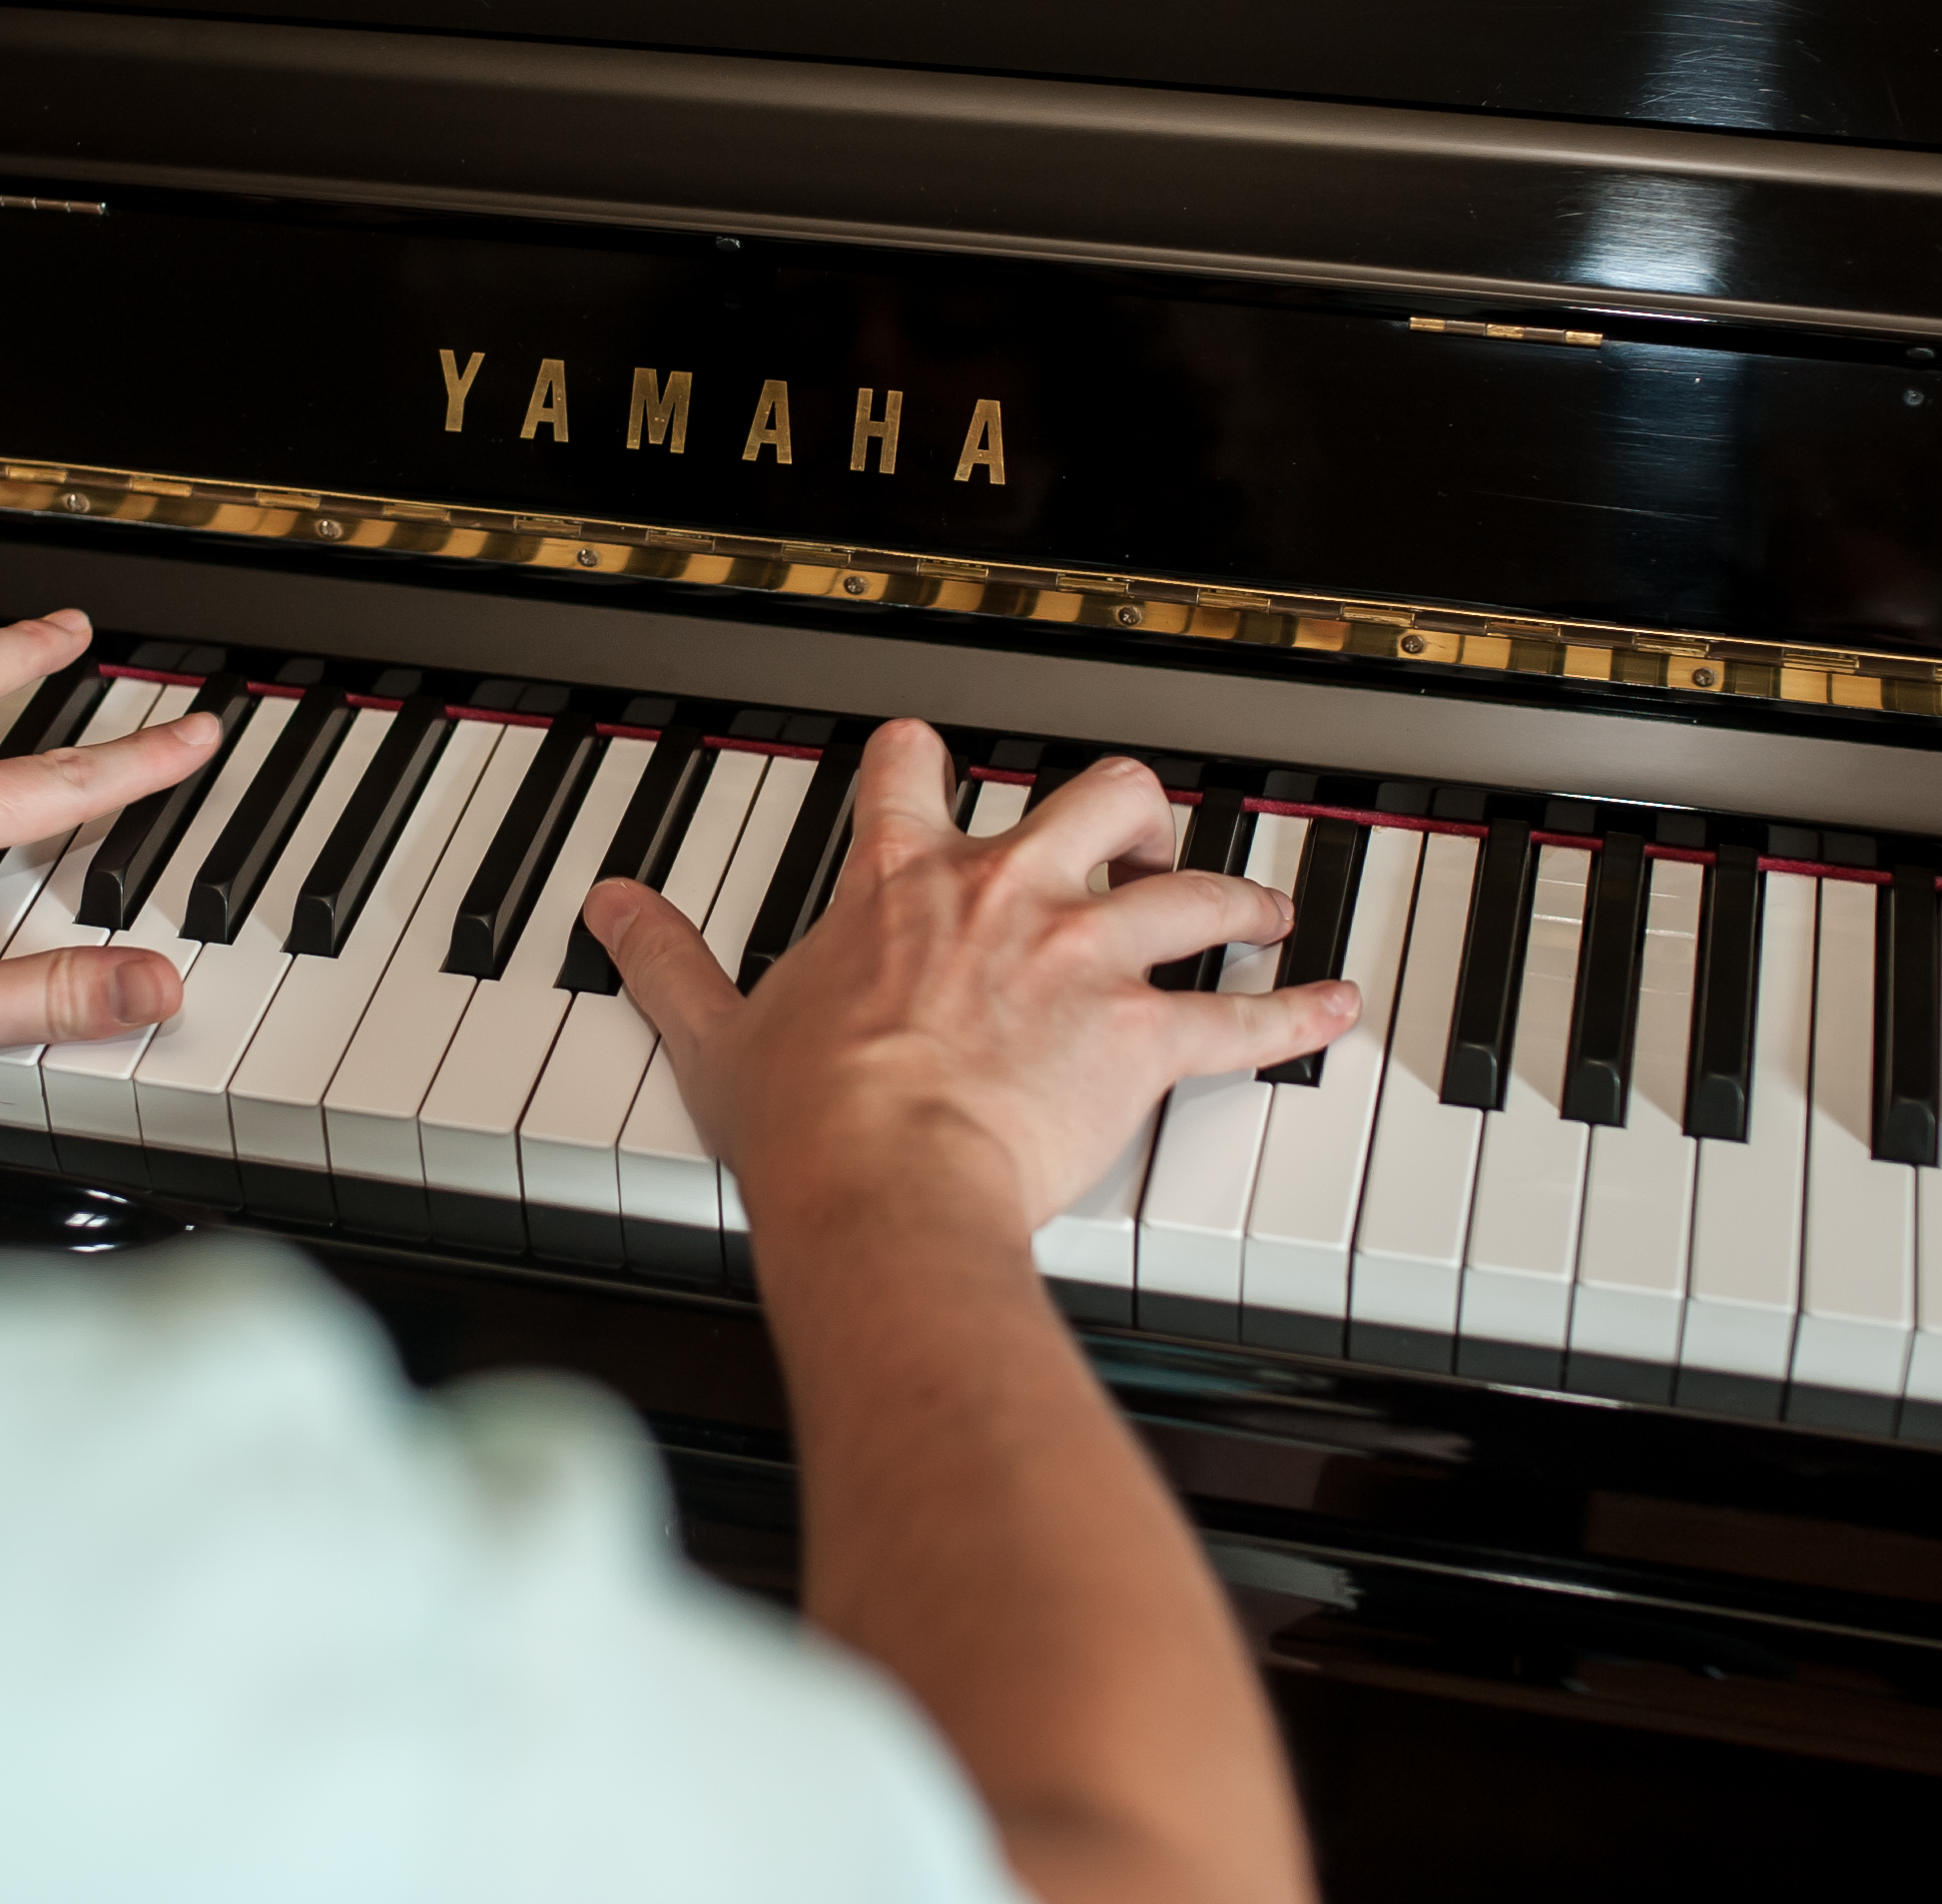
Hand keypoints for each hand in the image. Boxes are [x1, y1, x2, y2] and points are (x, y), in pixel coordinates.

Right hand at [581, 720, 1353, 1233]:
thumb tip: (608, 908)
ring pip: (1194, 891)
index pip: (910, 773)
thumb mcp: (715, 1029)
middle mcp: (1011, 896)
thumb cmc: (810, 1121)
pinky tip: (1334, 1009)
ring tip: (1261, 912)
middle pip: (1102, 797)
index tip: (927, 757)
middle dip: (1133, 814)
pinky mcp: (1144, 1038)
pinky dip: (1298, 1016)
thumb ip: (663, 957)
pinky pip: (1246, 1021)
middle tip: (1140, 843)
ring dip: (1237, 899)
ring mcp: (1088, 960)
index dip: (920, 759)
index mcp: (903, 883)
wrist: (884, 1184)